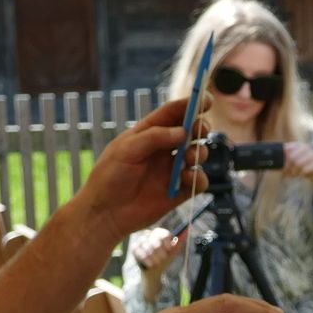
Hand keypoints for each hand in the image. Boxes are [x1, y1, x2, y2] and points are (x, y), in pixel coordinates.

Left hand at [55, 96, 206, 248]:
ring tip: (190, 158)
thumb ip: (154, 137)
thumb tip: (183, 132)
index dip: (190, 104)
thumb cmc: (109, 177)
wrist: (105, 213)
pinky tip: (187, 179)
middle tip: (200, 130)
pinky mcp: (178, 192)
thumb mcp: (127, 149)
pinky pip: (198, 181)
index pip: (173, 114)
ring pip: (197, 155)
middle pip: (190, 132)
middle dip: (200, 128)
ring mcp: (172, 171)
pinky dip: (198, 178)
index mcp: (148, 134)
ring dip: (200, 152)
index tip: (206, 99)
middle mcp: (163, 150)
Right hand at [129, 226, 188, 276]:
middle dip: (160, 252)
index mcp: (159, 234)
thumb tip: (188, 228)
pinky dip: (145, 259)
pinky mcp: (134, 247)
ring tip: (156, 263)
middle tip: (163, 259)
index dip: (167, 241)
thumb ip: (180, 241)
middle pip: (155, 241)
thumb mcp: (174, 252)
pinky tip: (149, 264)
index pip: (163, 233)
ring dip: (153, 258)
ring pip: (147, 247)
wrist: (154, 271)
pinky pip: (139, 251)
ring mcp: (141, 240)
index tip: (170, 249)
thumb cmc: (165, 259)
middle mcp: (149, 234)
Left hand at [283, 140, 312, 199]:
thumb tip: (273, 164)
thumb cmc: (302, 168)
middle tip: (287, 174)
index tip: (281, 167)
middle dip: (287, 168)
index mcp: (298, 145)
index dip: (282, 159)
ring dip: (293, 172)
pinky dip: (300, 174)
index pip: (286, 149)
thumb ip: (283, 162)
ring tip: (294, 175)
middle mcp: (306, 147)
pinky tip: (300, 176)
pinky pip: (304, 169)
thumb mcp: (292, 164)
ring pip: (298, 164)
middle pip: (291, 157)